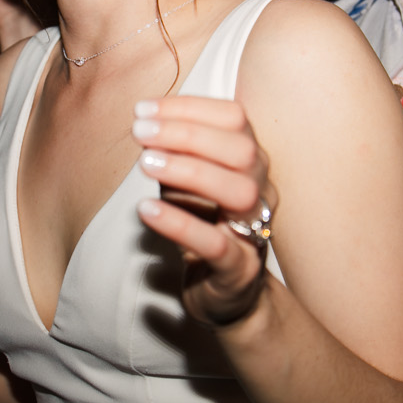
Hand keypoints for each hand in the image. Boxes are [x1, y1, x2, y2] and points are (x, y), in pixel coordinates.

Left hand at [131, 97, 279, 327]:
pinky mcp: (239, 269)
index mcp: (252, 162)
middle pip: (242, 149)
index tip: (144, 109)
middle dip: (188, 134)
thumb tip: (145, 123)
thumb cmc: (204, 225)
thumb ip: (175, 154)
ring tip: (145, 164)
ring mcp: (256, 231)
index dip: (190, 108)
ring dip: (189, 171)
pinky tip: (148, 209)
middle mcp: (262, 191)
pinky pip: (216, 244)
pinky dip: (181, 224)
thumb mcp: (188, 183)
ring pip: (239, 191)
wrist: (227, 293)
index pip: (234, 119)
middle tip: (140, 133)